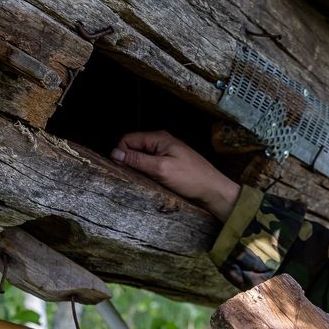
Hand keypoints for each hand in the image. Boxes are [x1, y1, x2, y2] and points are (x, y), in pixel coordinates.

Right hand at [111, 131, 240, 220]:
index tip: (123, 169)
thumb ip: (137, 160)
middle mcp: (160, 142)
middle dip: (129, 161)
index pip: (127, 139)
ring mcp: (165, 153)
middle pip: (133, 148)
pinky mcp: (169, 164)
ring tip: (143, 181)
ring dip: (138, 169)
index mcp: (158, 138)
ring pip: (141, 158)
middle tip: (133, 177)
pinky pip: (150, 166)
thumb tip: (114, 153)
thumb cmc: (191, 178)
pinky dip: (147, 173)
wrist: (213, 190)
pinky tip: (151, 182)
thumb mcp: (161, 169)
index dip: (121, 153)